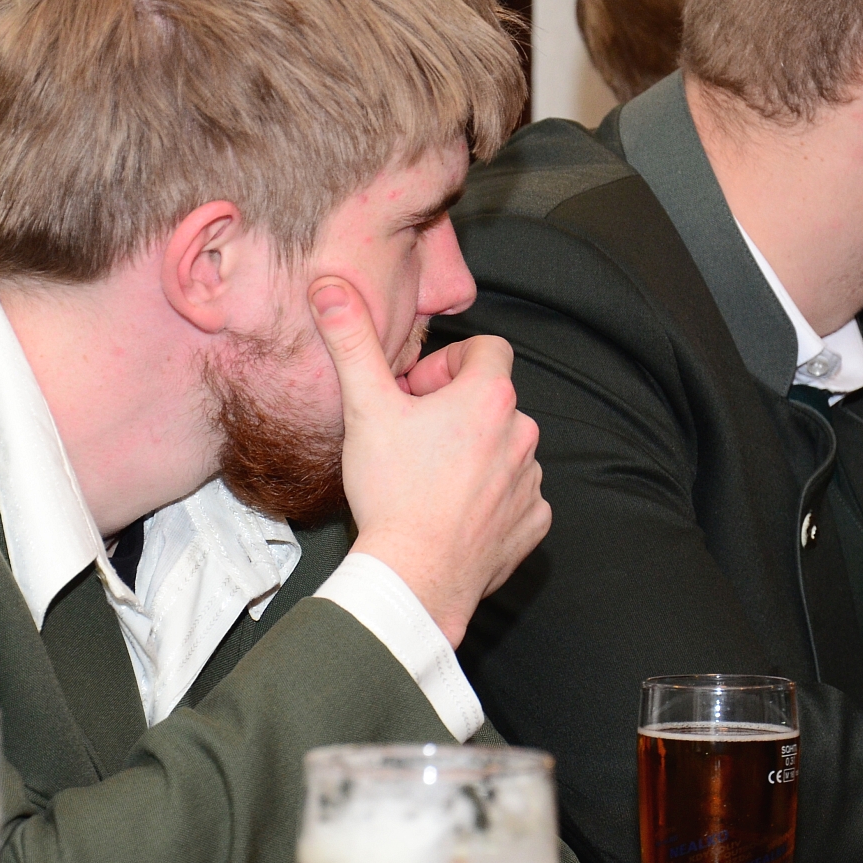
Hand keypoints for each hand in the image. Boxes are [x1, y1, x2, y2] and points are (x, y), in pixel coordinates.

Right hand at [310, 277, 549, 644]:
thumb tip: (330, 285)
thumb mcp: (366, 407)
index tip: (416, 394)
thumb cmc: (392, 492)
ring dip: (475, 453)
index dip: (448, 365)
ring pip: (505, 448)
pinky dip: (491, 498)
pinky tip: (453, 512)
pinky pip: (517, 496)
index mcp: (490, 397)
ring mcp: (532, 481)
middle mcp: (523, 434)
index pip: (487, 349)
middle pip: (493, 400)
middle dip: (457, 410)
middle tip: (412, 436)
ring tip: (429, 478)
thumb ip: (352, 341)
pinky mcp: (533, 522)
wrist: (414, 576)